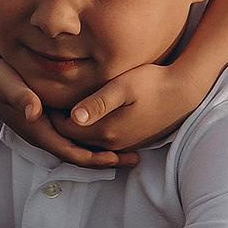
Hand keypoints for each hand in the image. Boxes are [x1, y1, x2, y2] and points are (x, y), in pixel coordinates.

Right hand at [0, 35, 122, 169]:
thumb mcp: (4, 82)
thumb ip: (18, 95)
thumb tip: (33, 111)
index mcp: (36, 129)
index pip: (67, 151)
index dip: (91, 157)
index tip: (115, 158)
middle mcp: (44, 132)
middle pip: (79, 153)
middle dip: (105, 158)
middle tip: (134, 158)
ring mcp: (48, 126)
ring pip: (80, 144)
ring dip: (104, 148)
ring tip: (131, 149)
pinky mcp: (51, 116)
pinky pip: (77, 131)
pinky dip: (96, 134)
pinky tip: (115, 127)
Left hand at [61, 55, 210, 153]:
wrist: (183, 93)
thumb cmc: (153, 83)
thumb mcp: (124, 87)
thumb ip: (98, 102)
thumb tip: (74, 117)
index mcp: (106, 130)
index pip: (65, 129)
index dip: (52, 114)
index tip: (44, 95)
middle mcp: (112, 143)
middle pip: (74, 138)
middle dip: (60, 122)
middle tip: (48, 101)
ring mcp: (122, 145)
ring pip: (88, 141)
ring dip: (76, 127)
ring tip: (64, 104)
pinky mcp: (131, 142)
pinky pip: (102, 140)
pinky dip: (91, 129)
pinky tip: (88, 111)